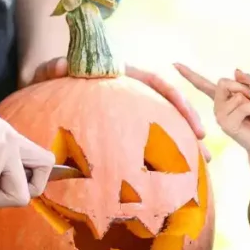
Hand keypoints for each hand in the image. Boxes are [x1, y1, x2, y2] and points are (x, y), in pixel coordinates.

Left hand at [25, 57, 210, 160]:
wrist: (44, 89)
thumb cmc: (48, 79)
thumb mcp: (48, 72)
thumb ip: (53, 68)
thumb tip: (60, 67)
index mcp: (120, 75)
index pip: (154, 82)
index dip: (174, 99)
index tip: (189, 120)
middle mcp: (130, 93)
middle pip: (167, 108)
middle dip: (188, 131)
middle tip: (205, 155)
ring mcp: (128, 112)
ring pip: (162, 128)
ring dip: (181, 149)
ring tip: (199, 173)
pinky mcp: (121, 129)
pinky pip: (144, 144)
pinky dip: (158, 160)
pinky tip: (169, 182)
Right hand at [174, 64, 249, 155]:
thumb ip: (247, 82)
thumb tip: (236, 70)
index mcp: (220, 98)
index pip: (202, 84)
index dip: (189, 74)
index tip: (175, 64)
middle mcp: (217, 107)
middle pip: (223, 82)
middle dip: (241, 86)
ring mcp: (219, 117)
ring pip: (236, 96)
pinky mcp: (226, 126)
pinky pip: (243, 107)